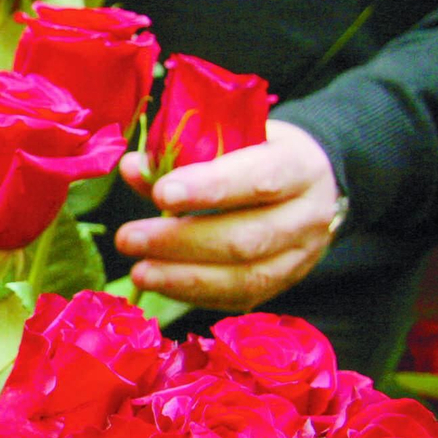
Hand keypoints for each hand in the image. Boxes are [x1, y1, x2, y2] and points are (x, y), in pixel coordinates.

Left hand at [115, 120, 342, 311]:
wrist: (305, 187)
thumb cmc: (257, 155)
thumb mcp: (231, 140)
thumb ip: (183, 154)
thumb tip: (132, 167)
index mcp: (300, 166)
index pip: (259, 178)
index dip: (210, 188)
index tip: (162, 194)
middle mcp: (309, 215)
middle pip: (246, 237)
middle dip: (180, 242)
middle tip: (128, 239)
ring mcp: (300, 256)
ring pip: (245, 277)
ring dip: (183, 278)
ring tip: (138, 271)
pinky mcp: (283, 283)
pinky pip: (239, 297)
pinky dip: (194, 294)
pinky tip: (160, 283)